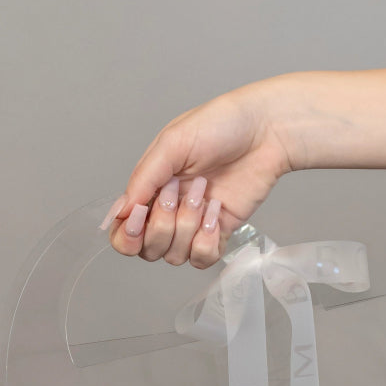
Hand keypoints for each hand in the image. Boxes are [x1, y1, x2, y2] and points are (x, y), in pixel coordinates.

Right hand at [100, 78, 296, 268]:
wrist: (264, 131)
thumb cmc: (219, 125)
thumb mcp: (172, 142)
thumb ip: (144, 178)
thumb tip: (121, 212)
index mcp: (149, 189)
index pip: (123, 232)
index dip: (127, 236)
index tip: (140, 217)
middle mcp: (168, 212)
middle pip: (149, 250)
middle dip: (163, 225)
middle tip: (179, 192)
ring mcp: (193, 225)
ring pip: (175, 257)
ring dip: (188, 227)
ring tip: (204, 194)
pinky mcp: (218, 234)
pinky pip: (202, 259)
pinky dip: (207, 241)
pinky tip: (216, 212)